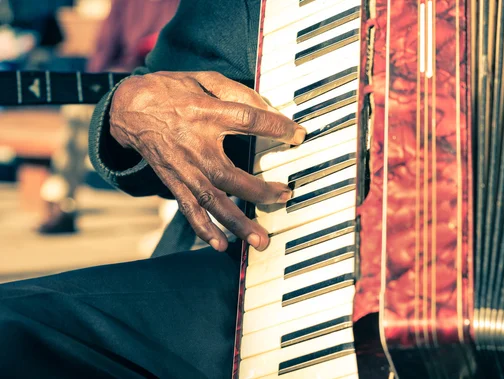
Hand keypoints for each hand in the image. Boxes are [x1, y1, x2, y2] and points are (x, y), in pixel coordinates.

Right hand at [109, 71, 305, 251]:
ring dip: (237, 222)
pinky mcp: (174, 182)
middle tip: (284, 197)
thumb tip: (267, 108)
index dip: (276, 128)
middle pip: (231, 175)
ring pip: (213, 201)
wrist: (129, 108)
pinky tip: (221, 244)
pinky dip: (204, 228)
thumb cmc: (170, 91)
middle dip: (260, 191)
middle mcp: (195, 146)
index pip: (248, 121)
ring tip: (259, 240)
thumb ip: (236, 92)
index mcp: (205, 114)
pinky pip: (189, 209)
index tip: (299, 136)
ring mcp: (184, 169)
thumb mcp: (203, 79)